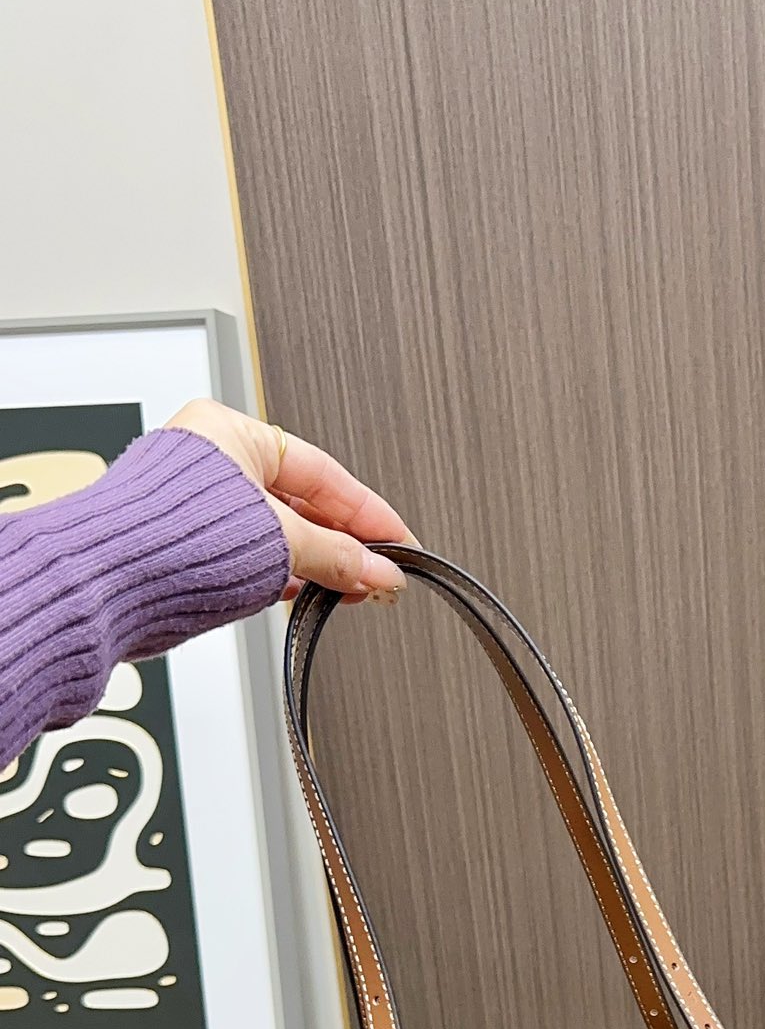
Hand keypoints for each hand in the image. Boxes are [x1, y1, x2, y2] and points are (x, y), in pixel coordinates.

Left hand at [164, 399, 412, 602]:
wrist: (100, 583)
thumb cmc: (162, 538)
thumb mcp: (277, 542)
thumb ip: (335, 557)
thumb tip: (377, 571)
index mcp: (230, 434)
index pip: (322, 473)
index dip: (368, 513)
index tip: (399, 544)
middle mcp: (215, 463)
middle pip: (303, 504)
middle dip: (345, 544)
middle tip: (380, 575)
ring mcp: (203, 506)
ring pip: (280, 534)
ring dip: (317, 565)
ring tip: (349, 590)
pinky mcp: (192, 547)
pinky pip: (254, 557)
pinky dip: (284, 577)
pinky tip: (306, 594)